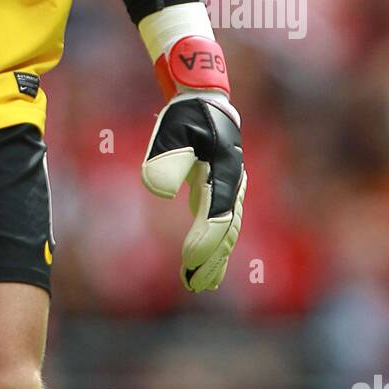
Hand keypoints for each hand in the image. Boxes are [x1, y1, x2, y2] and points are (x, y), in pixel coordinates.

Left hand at [141, 94, 246, 291]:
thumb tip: (157, 190)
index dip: (204, 241)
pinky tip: (205, 268)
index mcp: (223, 171)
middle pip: (226, 231)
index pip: (216, 215)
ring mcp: (229, 191)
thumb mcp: (172, 129)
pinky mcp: (221, 193)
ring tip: (200, 285)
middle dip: (211, 260)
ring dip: (215, 260)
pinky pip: (223, 227)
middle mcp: (232, 185)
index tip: (187, 262)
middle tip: (193, 285)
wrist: (206, 102)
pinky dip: (216, 249)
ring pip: (227, 233)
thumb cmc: (187, 116)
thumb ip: (165, 157)